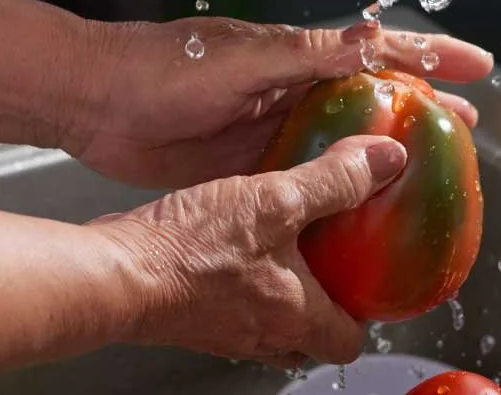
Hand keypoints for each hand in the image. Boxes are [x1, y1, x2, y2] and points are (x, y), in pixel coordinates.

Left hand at [67, 17, 490, 188]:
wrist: (101, 103)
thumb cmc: (164, 65)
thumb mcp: (240, 58)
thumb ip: (304, 54)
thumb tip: (368, 37)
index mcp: (297, 55)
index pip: (378, 51)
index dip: (431, 56)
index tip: (478, 64)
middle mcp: (294, 90)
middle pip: (375, 99)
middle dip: (425, 107)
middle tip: (471, 125)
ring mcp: (275, 128)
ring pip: (348, 141)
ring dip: (390, 152)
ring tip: (434, 169)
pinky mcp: (252, 164)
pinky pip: (310, 178)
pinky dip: (342, 189)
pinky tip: (364, 207)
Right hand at [93, 134, 407, 367]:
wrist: (116, 270)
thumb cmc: (189, 249)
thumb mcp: (274, 198)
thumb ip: (333, 179)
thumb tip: (384, 160)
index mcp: (296, 316)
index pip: (349, 341)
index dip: (364, 311)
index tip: (369, 276)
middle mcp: (261, 333)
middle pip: (309, 334)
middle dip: (322, 300)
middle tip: (328, 255)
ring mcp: (223, 329)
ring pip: (268, 320)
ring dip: (279, 288)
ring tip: (281, 241)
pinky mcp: (191, 313)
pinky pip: (230, 304)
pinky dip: (239, 278)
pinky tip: (230, 237)